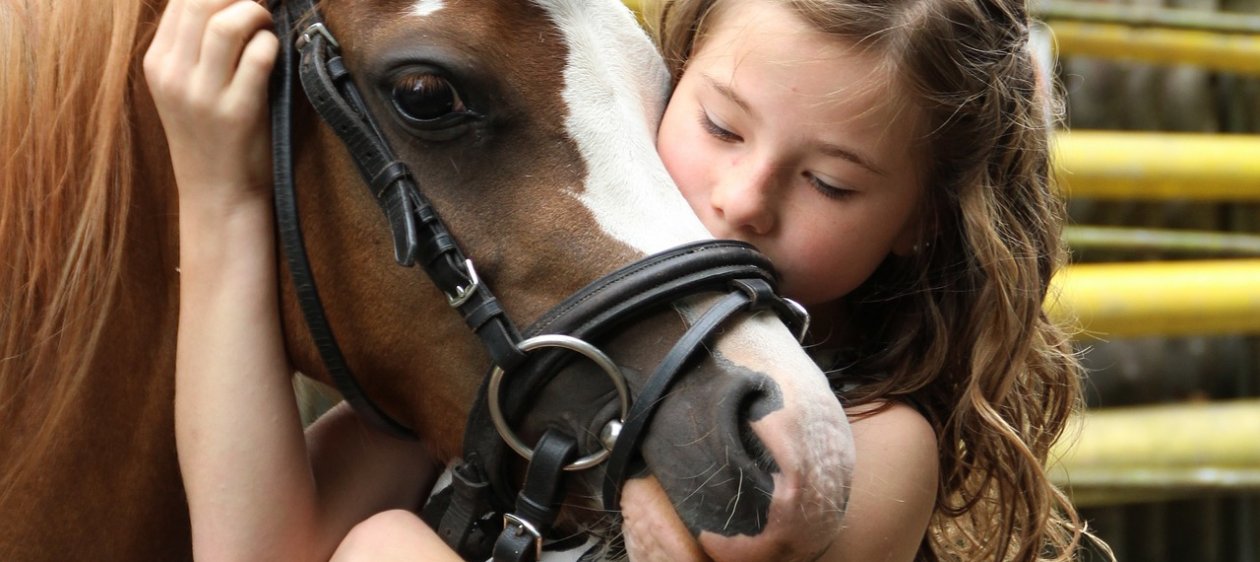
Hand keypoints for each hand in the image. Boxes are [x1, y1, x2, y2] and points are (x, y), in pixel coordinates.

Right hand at [145, 0, 277, 211]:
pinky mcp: (237, 112)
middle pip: (200, 2)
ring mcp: (203, 95)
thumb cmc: (209, 136)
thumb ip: (192, 48)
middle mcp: (173, 75)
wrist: (217, 193)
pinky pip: (258, 56)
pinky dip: (271, 44)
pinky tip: (273, 53)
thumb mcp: (183, 88)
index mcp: (157, 64)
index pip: (180, 1)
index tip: (238, 1)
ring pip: (227, 24)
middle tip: (257, 9)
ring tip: (266, 26)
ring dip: (256, 14)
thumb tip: (226, 3)